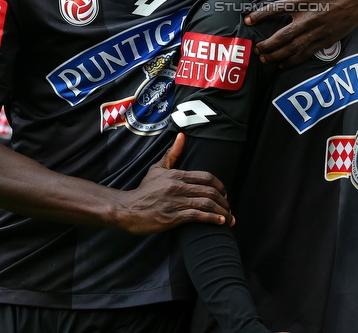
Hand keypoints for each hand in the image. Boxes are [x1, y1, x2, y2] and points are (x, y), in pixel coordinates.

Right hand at [115, 133, 233, 234]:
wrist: (128, 209)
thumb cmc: (144, 190)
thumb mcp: (157, 169)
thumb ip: (172, 154)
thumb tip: (182, 136)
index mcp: (177, 175)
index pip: (206, 177)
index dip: (220, 186)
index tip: (225, 194)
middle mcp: (178, 187)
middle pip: (210, 191)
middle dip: (224, 201)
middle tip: (229, 208)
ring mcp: (176, 202)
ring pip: (206, 204)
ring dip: (222, 212)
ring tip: (229, 218)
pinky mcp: (172, 217)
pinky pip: (197, 216)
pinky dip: (211, 219)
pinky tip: (220, 222)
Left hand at [244, 0, 357, 67]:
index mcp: (301, 2)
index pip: (275, 10)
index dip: (259, 16)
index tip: (247, 21)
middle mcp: (307, 19)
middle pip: (282, 36)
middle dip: (267, 45)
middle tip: (256, 49)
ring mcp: (315, 32)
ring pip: (292, 48)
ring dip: (276, 56)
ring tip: (264, 59)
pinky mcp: (324, 41)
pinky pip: (305, 54)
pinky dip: (293, 61)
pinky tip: (283, 65)